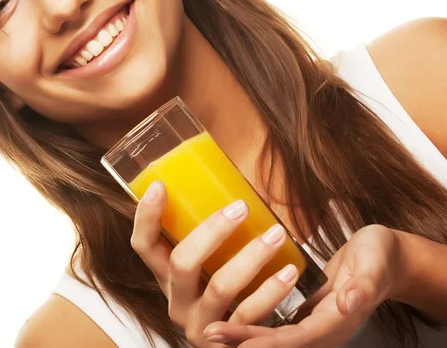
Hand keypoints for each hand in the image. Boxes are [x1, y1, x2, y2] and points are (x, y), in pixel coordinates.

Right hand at [131, 180, 300, 347]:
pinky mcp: (225, 345)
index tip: (160, 185)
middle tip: (241, 207)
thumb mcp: (210, 265)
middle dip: (213, 231)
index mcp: (166, 277)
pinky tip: (289, 272)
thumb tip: (236, 187)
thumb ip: (214, 235)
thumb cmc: (229, 290)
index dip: (146, 217)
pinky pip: (248, 316)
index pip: (143, 245)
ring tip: (277, 234)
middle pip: (183, 262)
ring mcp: (199, 326)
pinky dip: (271, 291)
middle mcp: (176, 302)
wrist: (242, 346)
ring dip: (251, 257)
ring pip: (220, 288)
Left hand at [202, 224, 401, 346]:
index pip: (293, 339)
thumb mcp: (374, 264)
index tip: (234, 339)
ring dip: (244, 334)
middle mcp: (323, 329)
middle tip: (209, 335)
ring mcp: (315, 324)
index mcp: (336, 321)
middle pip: (278, 343)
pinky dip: (255, 325)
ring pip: (275, 336)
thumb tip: (349, 301)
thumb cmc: (380, 257)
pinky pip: (278, 325)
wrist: (388, 259)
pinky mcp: (308, 314)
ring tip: (213, 332)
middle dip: (243, 340)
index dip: (262, 340)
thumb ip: (363, 284)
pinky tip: (234, 319)